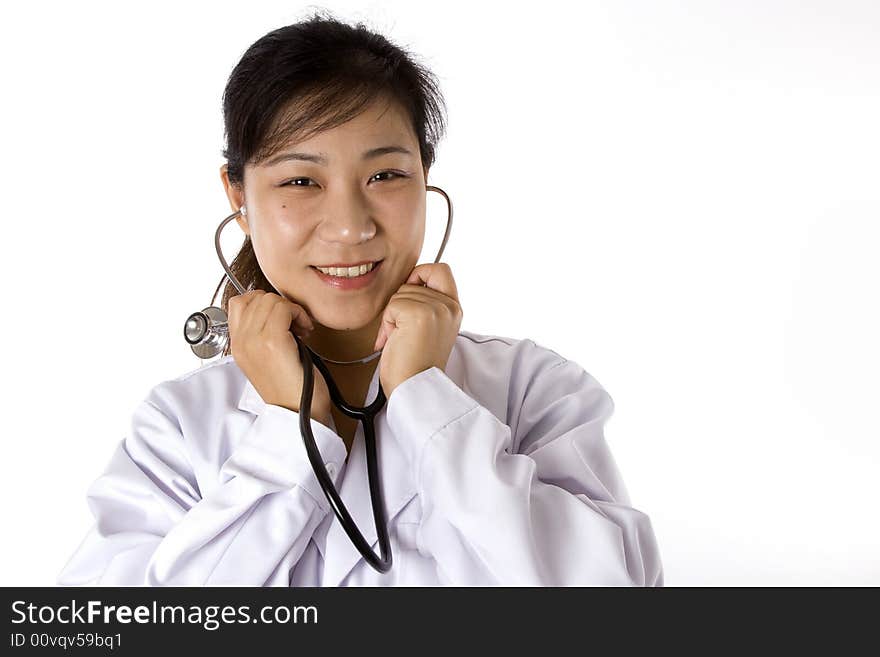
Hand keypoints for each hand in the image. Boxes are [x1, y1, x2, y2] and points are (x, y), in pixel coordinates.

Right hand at [228, 290, 332, 425]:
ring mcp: (254, 342)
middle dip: (280, 305)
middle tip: (294, 324)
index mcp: (237, 346)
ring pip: (271, 300)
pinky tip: (305, 331)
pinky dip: (299, 314)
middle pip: (256, 297)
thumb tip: (276, 310)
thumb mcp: (267, 359)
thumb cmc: (292, 391)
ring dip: (291, 309)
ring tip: (300, 329)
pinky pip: (284, 308)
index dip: (264, 302)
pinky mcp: (273, 342)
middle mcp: (241, 342)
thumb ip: (262, 334)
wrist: (300, 415)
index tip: (281, 317)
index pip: (238, 302)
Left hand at [372, 263, 462, 397]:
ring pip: (399, 293)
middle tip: (403, 333)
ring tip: (401, 339)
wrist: (414, 389)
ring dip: (392, 317)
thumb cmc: (415, 365)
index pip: (440, 269)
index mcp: (454, 309)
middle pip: (412, 281)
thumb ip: (425, 303)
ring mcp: (437, 309)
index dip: (420, 275)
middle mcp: (450, 306)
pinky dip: (387, 324)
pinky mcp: (420, 314)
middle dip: (399, 305)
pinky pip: (392, 305)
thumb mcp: (429, 327)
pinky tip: (395, 341)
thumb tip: (407, 281)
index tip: (410, 298)